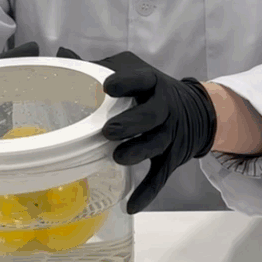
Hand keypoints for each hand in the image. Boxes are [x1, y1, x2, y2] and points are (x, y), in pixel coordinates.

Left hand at [55, 47, 217, 213]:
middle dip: (132, 123)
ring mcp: (170, 134)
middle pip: (152, 116)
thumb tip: (62, 55)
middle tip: (109, 131)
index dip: (128, 82)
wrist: (200, 111)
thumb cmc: (152, 90)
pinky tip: (131, 206)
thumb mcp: (133, 71)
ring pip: (157, 145)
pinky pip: (160, 176)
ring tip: (118, 158)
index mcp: (152, 83)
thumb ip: (98, 66)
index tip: (108, 86)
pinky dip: (147, 192)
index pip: (142, 79)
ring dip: (138, 152)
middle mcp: (165, 108)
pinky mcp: (173, 157)